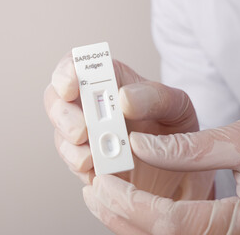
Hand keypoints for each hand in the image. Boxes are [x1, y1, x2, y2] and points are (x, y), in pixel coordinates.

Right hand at [44, 52, 213, 211]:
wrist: (183, 173)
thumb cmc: (178, 133)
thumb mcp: (178, 109)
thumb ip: (155, 98)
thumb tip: (124, 98)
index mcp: (113, 84)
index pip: (79, 66)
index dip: (67, 71)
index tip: (70, 86)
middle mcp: (95, 108)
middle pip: (57, 100)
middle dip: (63, 115)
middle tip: (82, 131)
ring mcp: (88, 136)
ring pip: (61, 134)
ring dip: (70, 146)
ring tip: (91, 158)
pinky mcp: (88, 163)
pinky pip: (73, 162)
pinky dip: (79, 165)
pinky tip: (94, 170)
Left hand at [83, 118, 239, 233]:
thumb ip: (189, 148)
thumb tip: (139, 146)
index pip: (171, 223)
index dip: (131, 203)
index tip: (103, 180)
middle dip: (120, 216)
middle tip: (93, 190)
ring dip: (127, 223)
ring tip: (101, 197)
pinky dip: (145, 224)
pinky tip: (128, 206)